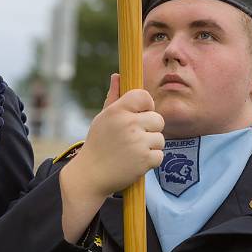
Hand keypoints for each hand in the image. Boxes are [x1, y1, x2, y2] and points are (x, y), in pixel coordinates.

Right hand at [65, 74, 164, 197]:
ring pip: (160, 138)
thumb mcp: (102, 118)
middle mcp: (128, 124)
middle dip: (151, 129)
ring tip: (133, 151)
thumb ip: (113, 97)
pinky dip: (151, 161)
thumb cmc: (98, 144)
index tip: (141, 114)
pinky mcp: (144, 160)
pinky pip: (160, 155)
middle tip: (136, 137)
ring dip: (151, 146)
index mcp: (117, 110)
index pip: (144, 96)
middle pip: (158, 119)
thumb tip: (117, 75)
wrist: (90, 176)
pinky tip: (136, 162)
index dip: (147, 105)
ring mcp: (137, 142)